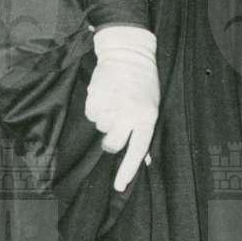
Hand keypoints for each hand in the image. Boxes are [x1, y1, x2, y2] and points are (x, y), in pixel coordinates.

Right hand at [85, 25, 158, 191]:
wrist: (128, 53)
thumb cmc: (143, 83)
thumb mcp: (151, 107)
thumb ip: (145, 133)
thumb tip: (146, 161)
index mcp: (147, 117)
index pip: (137, 150)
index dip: (127, 170)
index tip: (118, 187)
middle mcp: (129, 114)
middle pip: (112, 144)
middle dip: (111, 137)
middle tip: (116, 122)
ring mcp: (111, 106)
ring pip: (100, 127)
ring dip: (104, 118)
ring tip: (114, 100)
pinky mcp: (95, 97)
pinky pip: (91, 114)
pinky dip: (95, 107)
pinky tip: (104, 94)